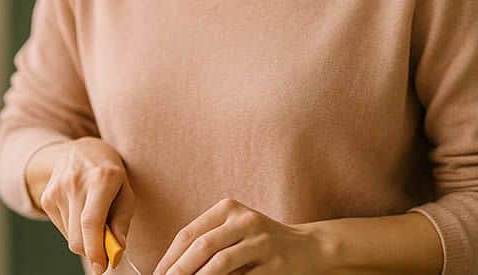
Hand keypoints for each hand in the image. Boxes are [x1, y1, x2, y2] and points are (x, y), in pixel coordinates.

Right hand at [36, 137, 135, 273]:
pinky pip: (62, 228)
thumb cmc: (109, 174)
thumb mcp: (126, 191)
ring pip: (70, 236)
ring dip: (84, 239)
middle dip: (92, 252)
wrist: (80, 150)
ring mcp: (57, 189)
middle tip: (104, 251)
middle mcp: (75, 182)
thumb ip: (122, 222)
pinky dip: (73, 230)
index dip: (96, 250)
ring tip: (93, 218)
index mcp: (101, 178)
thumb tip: (116, 252)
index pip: (92, 222)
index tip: (102, 268)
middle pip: (78, 236)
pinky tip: (80, 211)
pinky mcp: (46, 197)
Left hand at [155, 198, 327, 274]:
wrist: (307, 247)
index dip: (170, 257)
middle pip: (202, 246)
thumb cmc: (260, 241)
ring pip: (220, 263)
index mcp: (229, 209)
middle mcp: (245, 220)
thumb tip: (172, 269)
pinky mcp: (275, 264)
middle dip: (179, 270)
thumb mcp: (234, 231)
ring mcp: (262, 241)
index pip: (190, 233)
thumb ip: (208, 243)